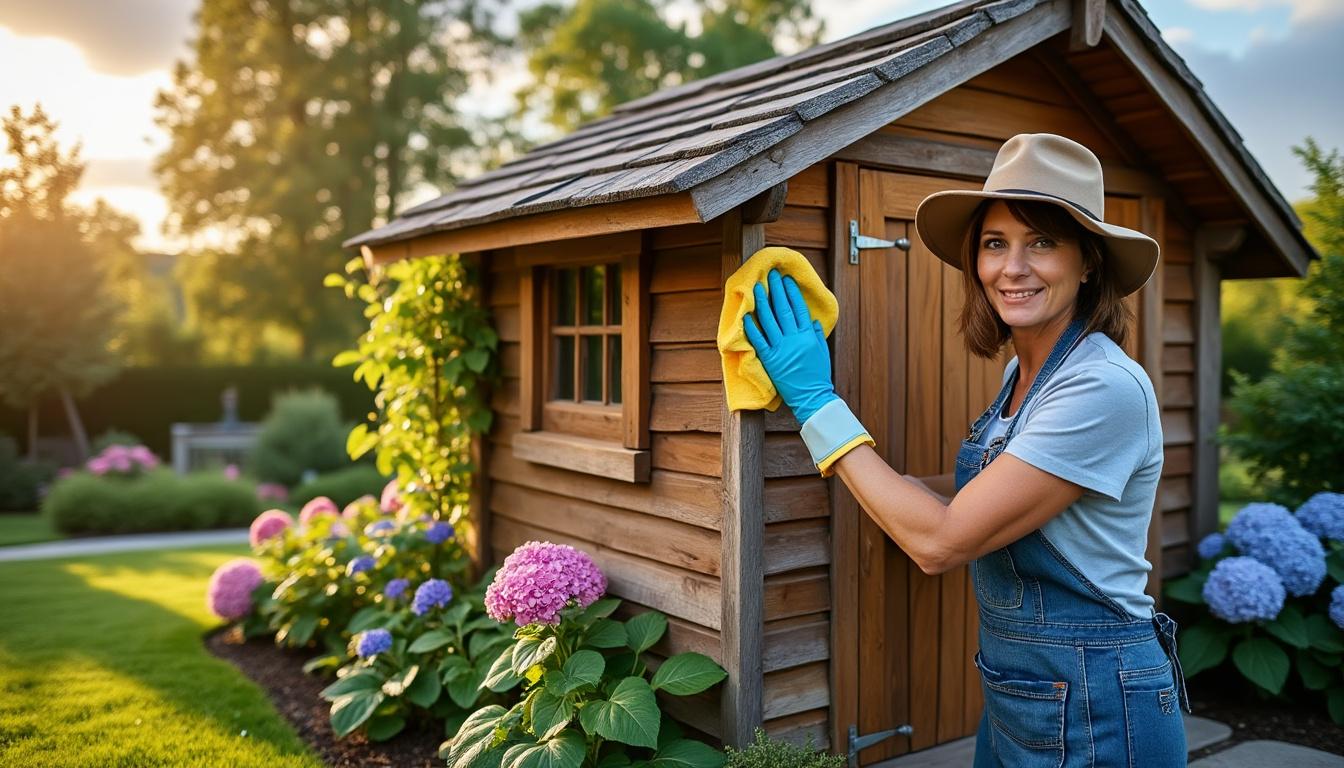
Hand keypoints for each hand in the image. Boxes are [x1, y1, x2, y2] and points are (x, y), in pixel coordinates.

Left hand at [742, 269, 836, 423]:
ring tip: (758, 288)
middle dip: (777, 290)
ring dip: (763, 302)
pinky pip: (759, 340)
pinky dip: (752, 327)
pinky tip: (747, 315)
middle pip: (784, 309)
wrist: (811, 397)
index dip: (792, 292)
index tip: (787, 280)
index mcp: (808, 336)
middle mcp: (794, 339)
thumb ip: (815, 334)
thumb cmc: (818, 375)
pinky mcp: (770, 359)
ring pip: (770, 321)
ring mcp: (781, 349)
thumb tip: (811, 319)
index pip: (799, 308)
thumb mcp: (822, 351)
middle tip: (772, 275)